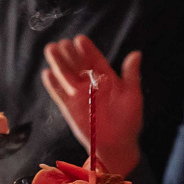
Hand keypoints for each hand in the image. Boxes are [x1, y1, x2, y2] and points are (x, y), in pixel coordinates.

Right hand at [40, 36, 141, 176]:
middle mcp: (90, 84)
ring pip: (66, 76)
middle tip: (64, 42)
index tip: (80, 39)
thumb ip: (131, 75)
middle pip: (78, 65)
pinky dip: (53, 85)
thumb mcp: (132, 95)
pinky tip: (48, 73)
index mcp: (106, 78)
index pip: (94, 60)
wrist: (118, 144)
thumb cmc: (129, 120)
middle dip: (70, 54)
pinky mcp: (70, 108)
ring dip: (59, 63)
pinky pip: (60, 94)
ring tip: (52, 49)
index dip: (87, 50)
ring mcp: (78, 95)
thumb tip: (136, 53)